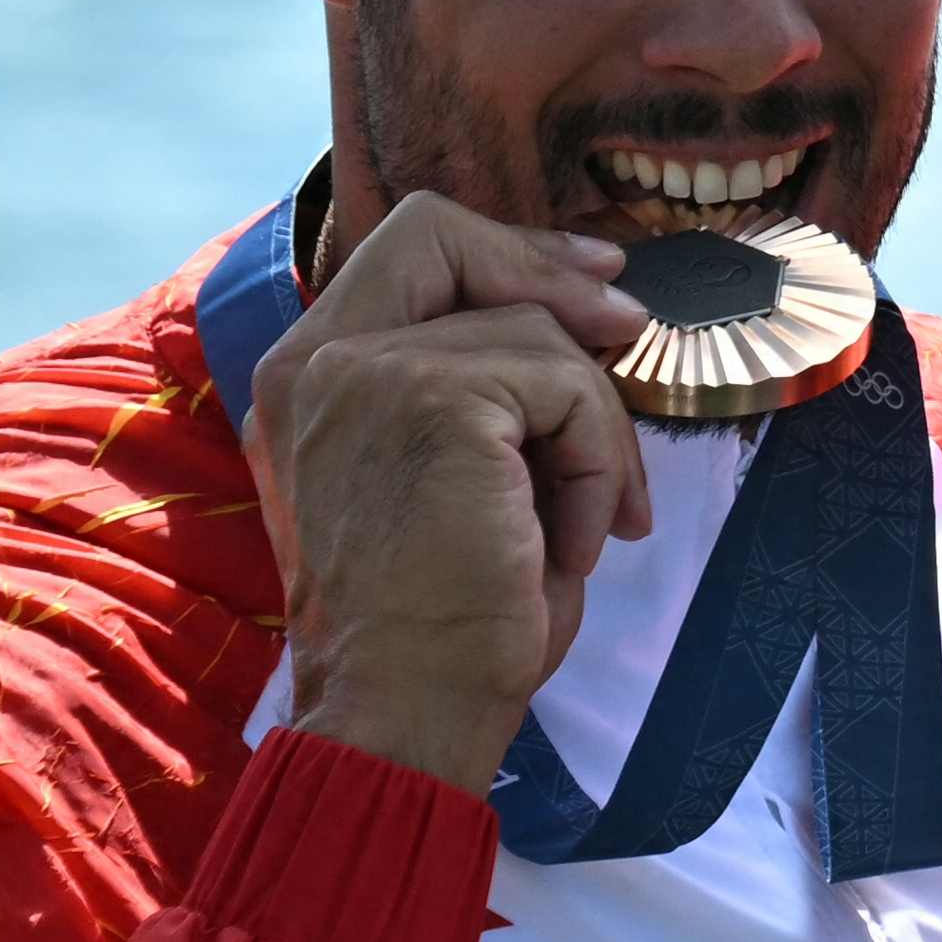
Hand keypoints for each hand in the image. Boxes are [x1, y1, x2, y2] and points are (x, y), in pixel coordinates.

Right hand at [246, 195, 653, 786]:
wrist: (409, 706)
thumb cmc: (445, 622)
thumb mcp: (457, 478)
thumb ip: (482, 390)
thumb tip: (596, 315)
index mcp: (310, 378)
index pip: (403, 250)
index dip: (506, 249)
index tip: (593, 278)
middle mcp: (316, 362)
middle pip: (439, 235)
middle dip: (549, 270)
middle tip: (631, 330)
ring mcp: (363, 373)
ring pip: (535, 333)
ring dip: (592, 432)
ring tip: (575, 527)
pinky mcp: (429, 399)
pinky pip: (568, 389)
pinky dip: (600, 466)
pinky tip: (571, 542)